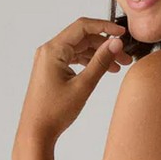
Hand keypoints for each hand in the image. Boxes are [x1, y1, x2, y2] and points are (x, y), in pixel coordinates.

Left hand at [13, 15, 132, 144]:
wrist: (36, 132)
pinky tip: (103, 70)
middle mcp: (49, 50)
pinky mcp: (51, 70)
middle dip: (105, 44)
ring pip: (79, 48)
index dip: (105, 27)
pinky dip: (89, 62)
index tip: (122, 33)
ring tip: (118, 66)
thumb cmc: (54, 112)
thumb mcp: (83, 86)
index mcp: (53, 50)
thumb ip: (100, 62)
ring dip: (99, 54)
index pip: (82, 26)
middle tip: (125, 57)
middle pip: (82, 37)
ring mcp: (49, 60)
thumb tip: (116, 43)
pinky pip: (73, 58)